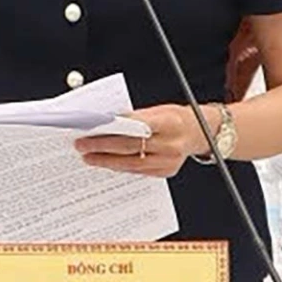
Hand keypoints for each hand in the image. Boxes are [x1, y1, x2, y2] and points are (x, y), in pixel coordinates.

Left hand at [76, 104, 207, 177]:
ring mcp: (169, 161)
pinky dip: (120, 166)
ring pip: (131, 163)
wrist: (199, 132)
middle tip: (82, 145)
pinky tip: (107, 162)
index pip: (134, 126)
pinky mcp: (165, 172)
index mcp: (169, 122)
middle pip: (129, 147)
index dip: (112, 129)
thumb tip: (106, 122)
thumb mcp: (158, 110)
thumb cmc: (175, 118)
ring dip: (106, 160)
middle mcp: (171, 144)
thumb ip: (135, 117)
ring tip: (89, 156)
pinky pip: (137, 171)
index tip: (91, 128)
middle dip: (102, 146)